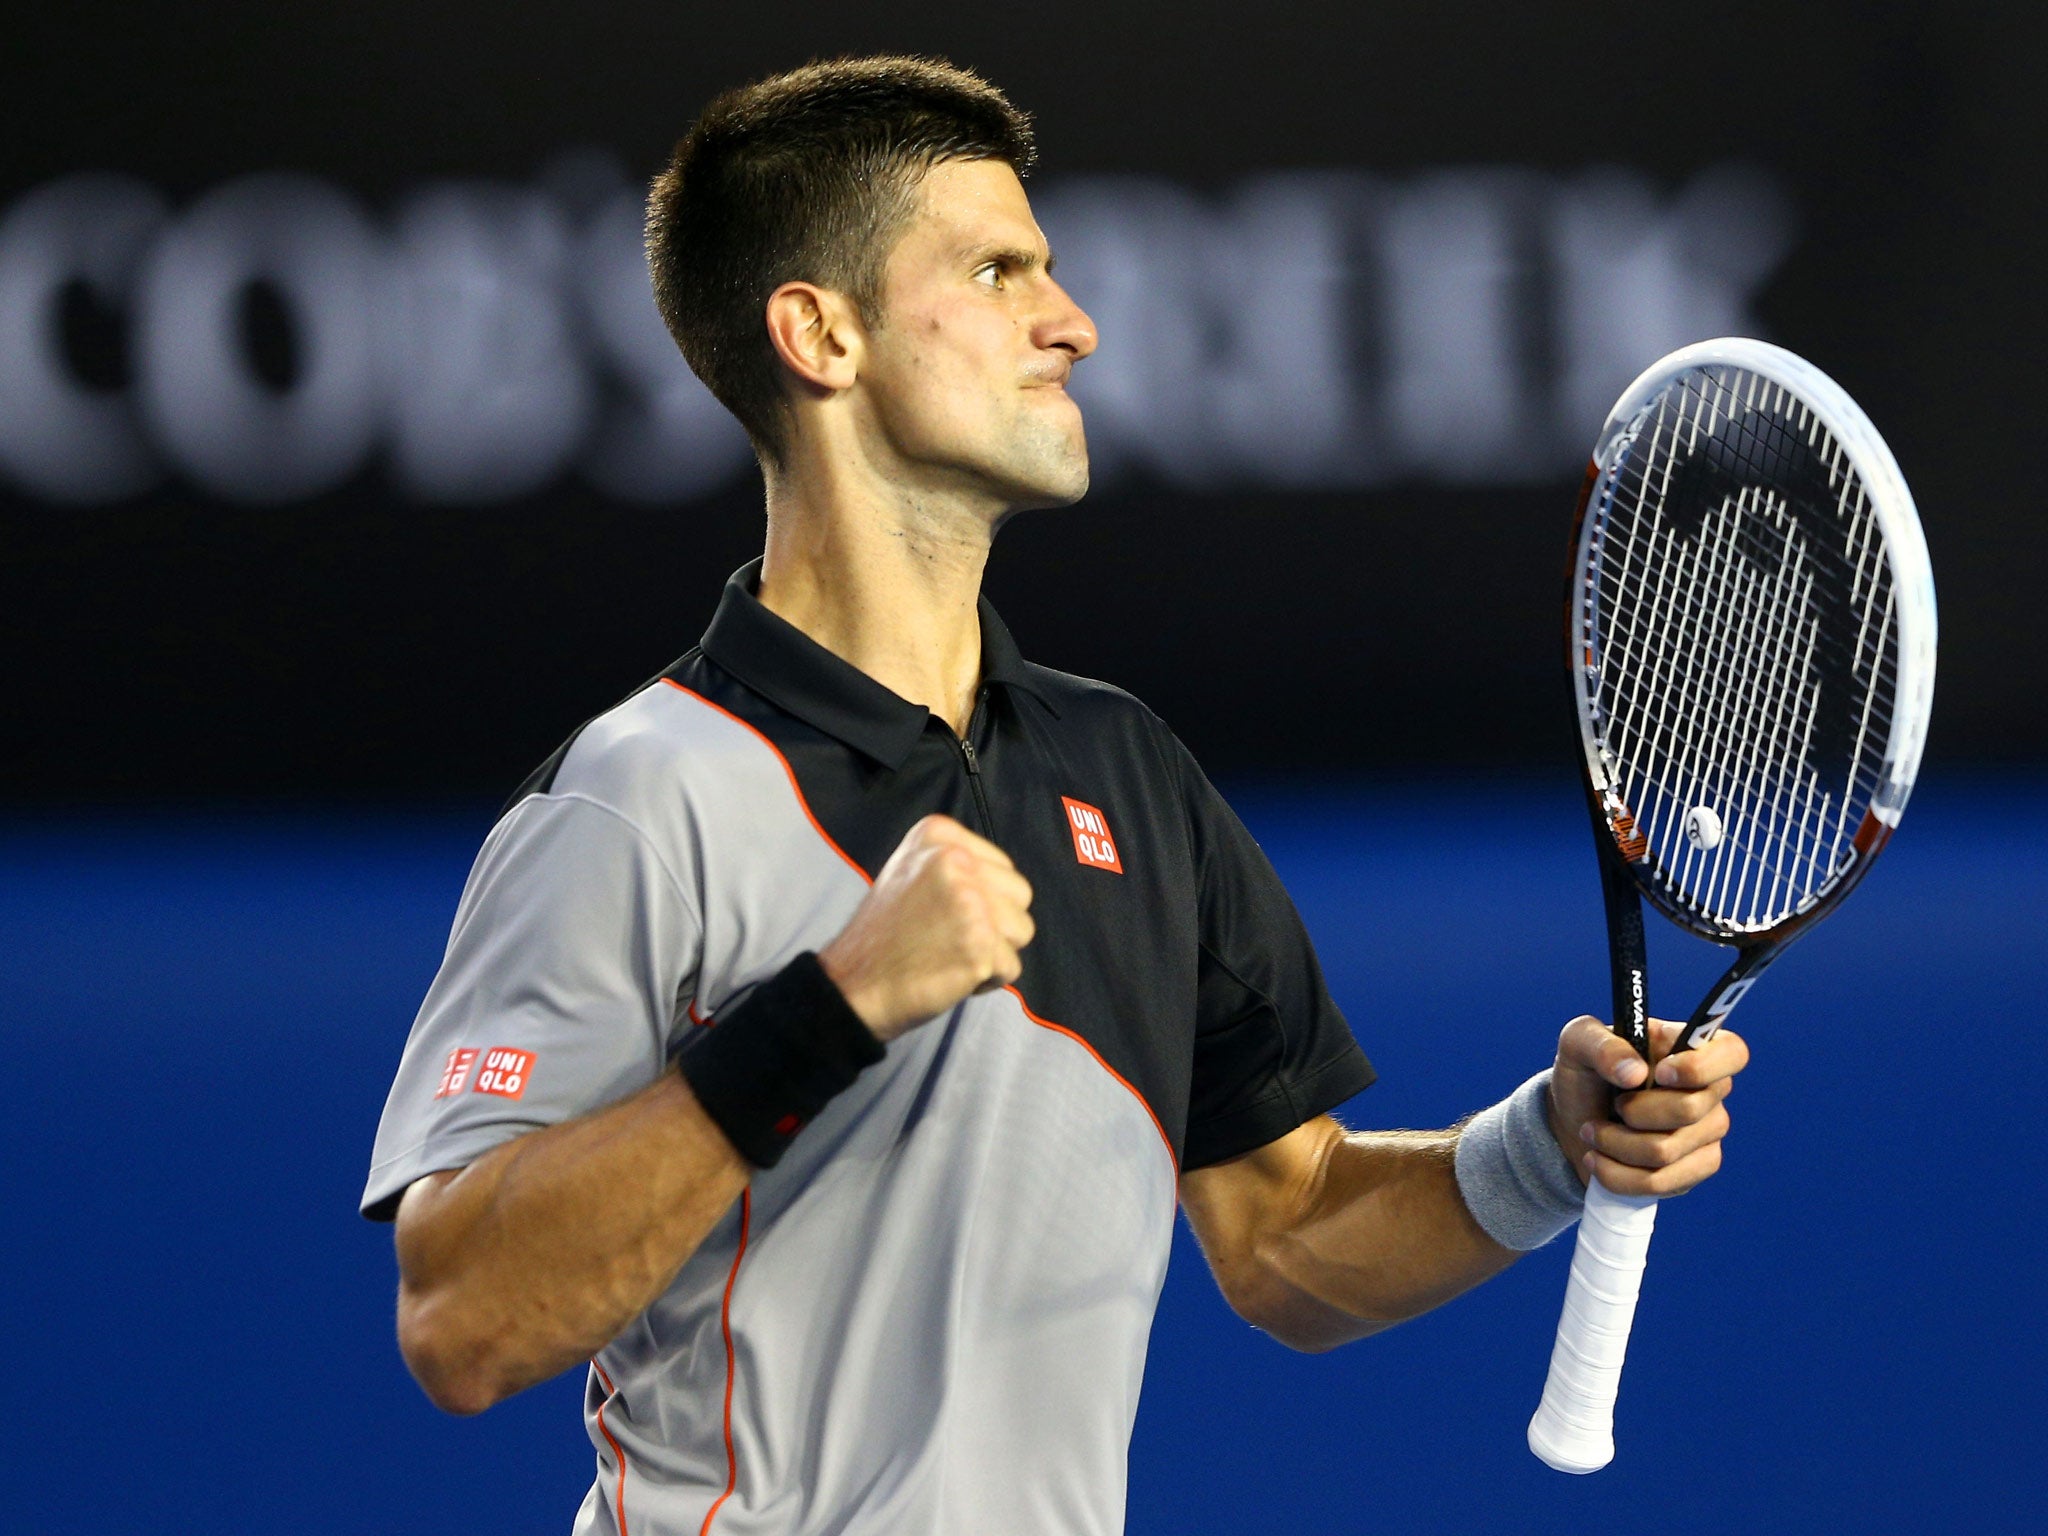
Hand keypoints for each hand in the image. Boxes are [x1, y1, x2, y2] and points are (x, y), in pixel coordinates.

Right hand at [817, 814, 1035, 1042]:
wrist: (853, 986)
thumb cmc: (885, 936)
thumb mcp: (910, 871)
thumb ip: (956, 862)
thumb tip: (1004, 878)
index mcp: (938, 835)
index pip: (1002, 866)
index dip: (983, 898)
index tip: (941, 913)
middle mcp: (954, 859)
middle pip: (1020, 894)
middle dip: (995, 923)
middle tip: (947, 938)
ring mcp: (968, 900)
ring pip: (1022, 929)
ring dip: (994, 952)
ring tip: (949, 954)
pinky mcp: (979, 942)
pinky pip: (1011, 966)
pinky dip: (987, 980)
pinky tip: (950, 975)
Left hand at [1546, 1016, 1749, 1197]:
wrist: (1572, 1122)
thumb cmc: (1585, 1073)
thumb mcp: (1577, 1043)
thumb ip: (1600, 1044)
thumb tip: (1634, 1072)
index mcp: (1690, 1047)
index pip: (1732, 1052)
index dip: (1701, 1067)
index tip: (1659, 1073)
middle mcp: (1710, 1090)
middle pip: (1689, 1110)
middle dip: (1634, 1113)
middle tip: (1611, 1106)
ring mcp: (1707, 1132)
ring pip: (1667, 1151)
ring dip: (1616, 1144)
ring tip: (1592, 1132)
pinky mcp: (1694, 1169)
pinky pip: (1661, 1182)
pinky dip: (1617, 1174)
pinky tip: (1599, 1160)